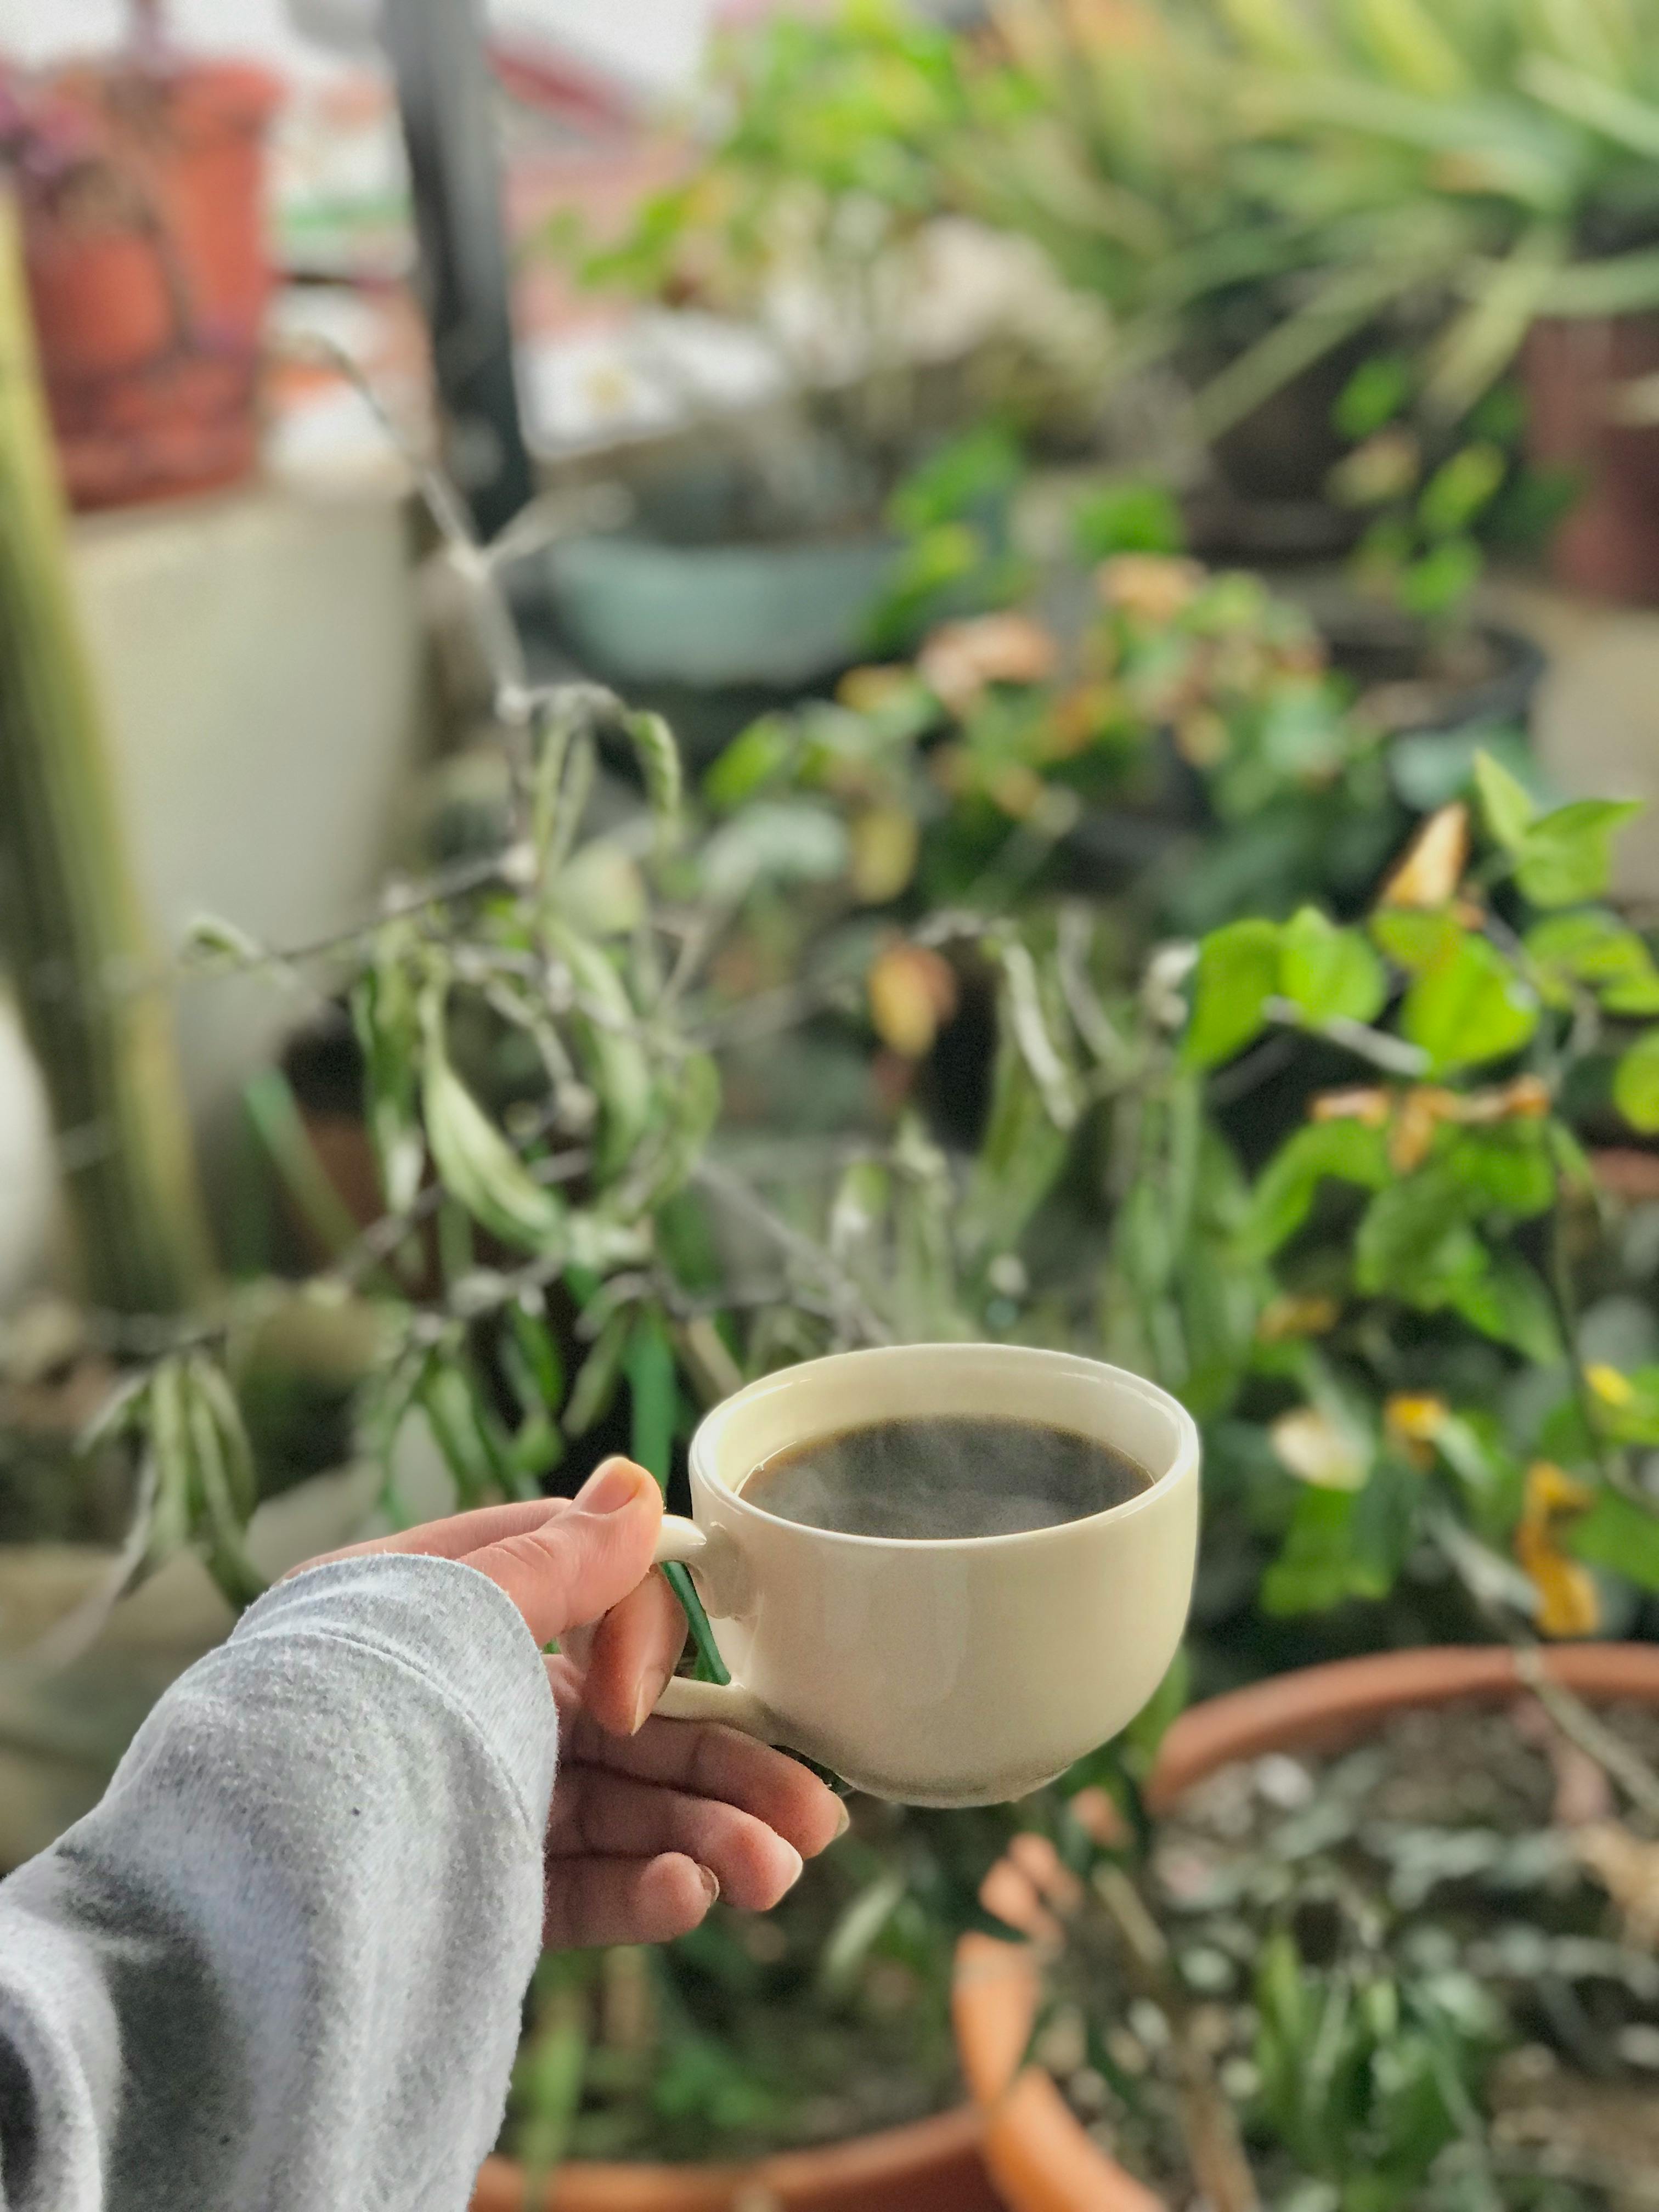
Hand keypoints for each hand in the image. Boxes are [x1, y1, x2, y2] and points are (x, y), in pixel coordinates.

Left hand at [301, 1457, 845, 1946]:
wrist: (233, 1892)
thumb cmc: (346, 1713)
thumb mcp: (458, 1610)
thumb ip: (560, 1557)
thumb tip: (637, 1482)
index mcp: (451, 1612)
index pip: (592, 1599)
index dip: (646, 1640)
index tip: (631, 1694)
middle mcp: (473, 1701)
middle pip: (629, 1728)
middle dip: (726, 1768)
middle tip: (817, 1817)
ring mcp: (475, 1799)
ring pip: (619, 1813)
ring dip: (707, 1837)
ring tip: (778, 1875)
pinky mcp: (472, 1892)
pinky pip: (574, 1887)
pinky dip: (640, 1889)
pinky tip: (694, 1894)